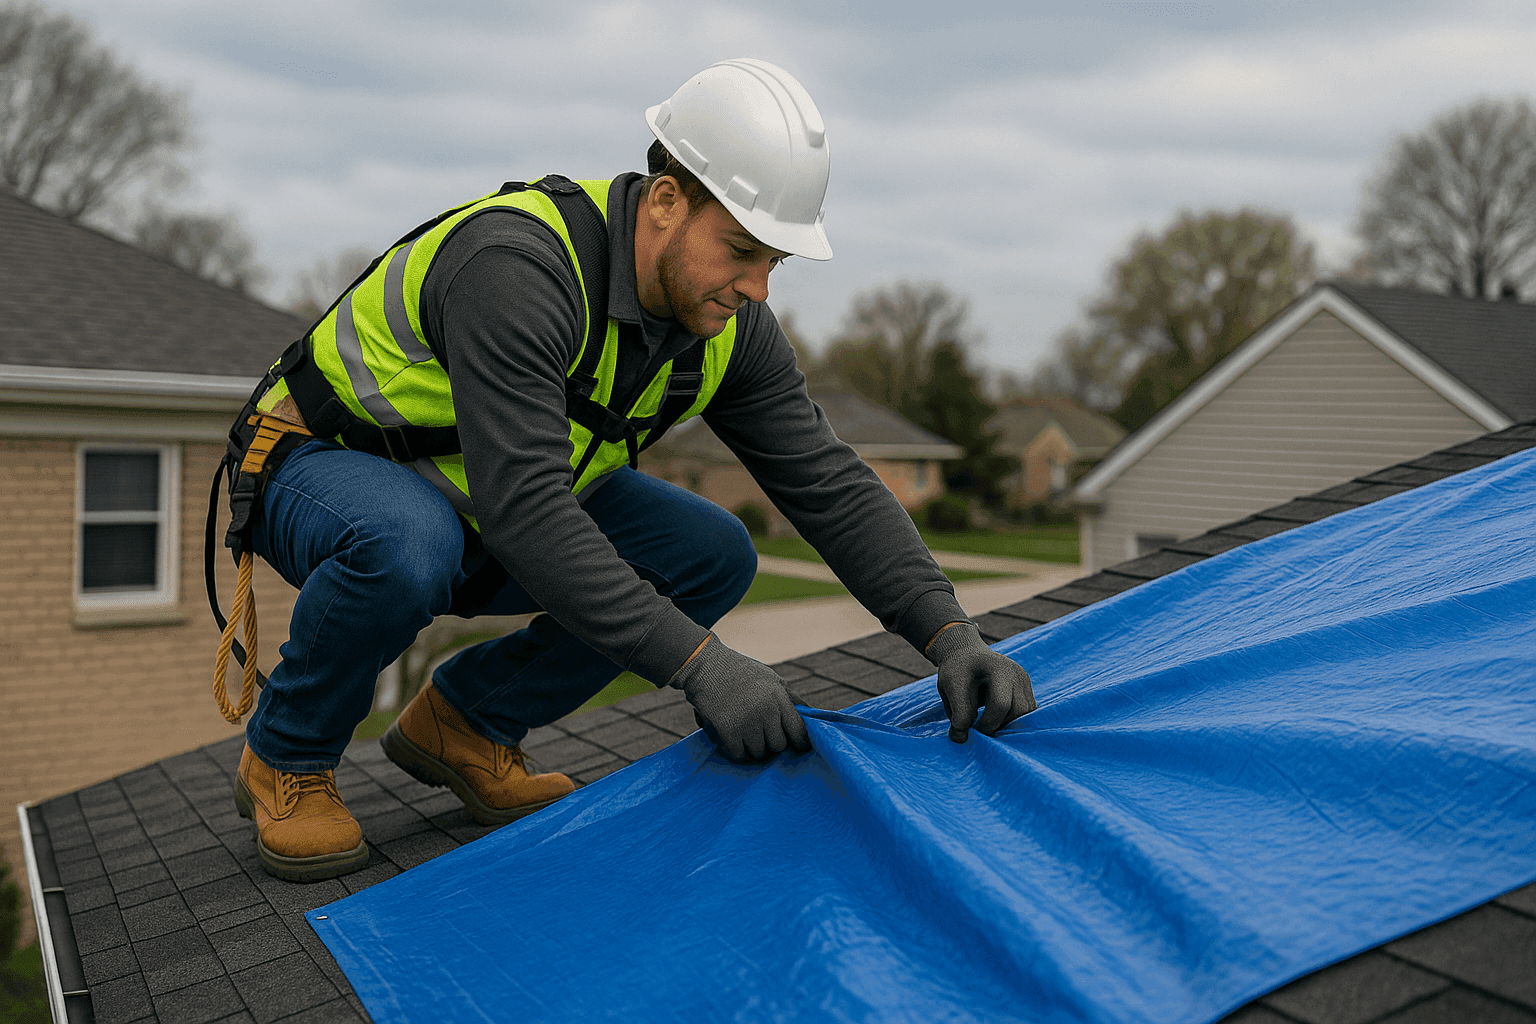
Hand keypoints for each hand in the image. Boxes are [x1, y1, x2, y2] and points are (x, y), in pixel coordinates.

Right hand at [668, 635, 810, 761]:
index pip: (799, 732)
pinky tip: (731, 739)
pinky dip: (735, 751)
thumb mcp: (771, 678)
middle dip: (771, 744)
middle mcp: (767, 711)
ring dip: (752, 748)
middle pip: (778, 746)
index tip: (796, 747)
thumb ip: (791, 697)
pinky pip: (738, 755)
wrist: (704, 664)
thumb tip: (812, 715)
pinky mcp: (727, 730)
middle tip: (760, 735)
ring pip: (759, 753)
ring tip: (744, 734)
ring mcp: (747, 722)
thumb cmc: (740, 671)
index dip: (799, 744)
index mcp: (780, 697)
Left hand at [927, 622, 1035, 742]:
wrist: (966, 656)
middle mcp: (1015, 671)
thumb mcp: (949, 688)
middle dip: (997, 725)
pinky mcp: (1027, 688)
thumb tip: (962, 739)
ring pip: (1025, 714)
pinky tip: (995, 718)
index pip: (1000, 704)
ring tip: (986, 722)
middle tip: (978, 728)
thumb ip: (958, 713)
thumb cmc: (957, 672)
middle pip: (1018, 710)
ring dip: (1006, 724)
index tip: (967, 728)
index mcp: (995, 666)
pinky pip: (1026, 712)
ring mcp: (1023, 679)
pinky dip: (1012, 720)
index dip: (985, 724)